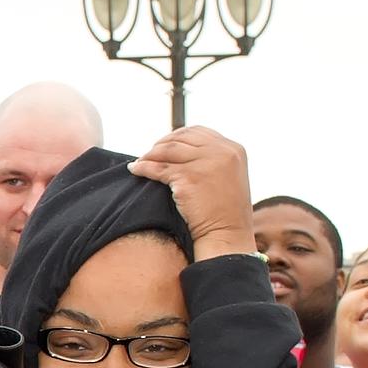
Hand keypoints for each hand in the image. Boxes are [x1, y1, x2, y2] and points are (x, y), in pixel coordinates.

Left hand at [127, 127, 255, 261]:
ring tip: (140, 161)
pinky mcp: (188, 178)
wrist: (227, 234)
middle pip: (181, 137)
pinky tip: (135, 169)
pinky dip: (143, 167)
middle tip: (148, 154)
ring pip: (167, 150)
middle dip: (161, 144)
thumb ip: (213, 159)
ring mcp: (205, 163)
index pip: (198, 132)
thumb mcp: (229, 176)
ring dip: (149, 154)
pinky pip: (158, 168)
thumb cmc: (226, 212)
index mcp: (233, 148)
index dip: (177, 136)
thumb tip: (184, 150)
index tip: (164, 145)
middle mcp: (221, 151)